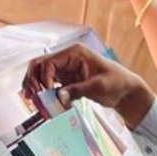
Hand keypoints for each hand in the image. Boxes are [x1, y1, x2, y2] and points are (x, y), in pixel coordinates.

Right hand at [21, 44, 153, 128]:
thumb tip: (59, 97)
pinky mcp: (67, 81)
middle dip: (32, 79)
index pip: (50, 62)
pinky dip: (43, 93)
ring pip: (41, 74)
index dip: (44, 77)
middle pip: (40, 65)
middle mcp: (67, 59)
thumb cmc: (117, 82)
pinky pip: (49, 85)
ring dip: (34, 85)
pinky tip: (40, 102)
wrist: (126, 91)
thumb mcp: (99, 86)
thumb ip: (78, 90)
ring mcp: (66, 69)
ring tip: (30, 99)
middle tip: (30, 96)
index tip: (46, 93)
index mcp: (75, 53)